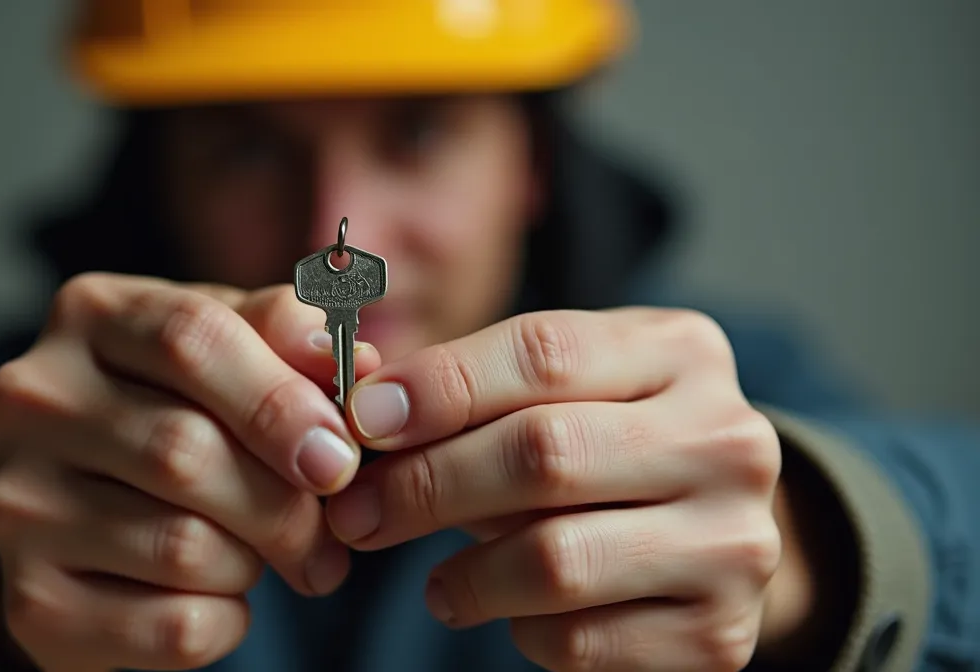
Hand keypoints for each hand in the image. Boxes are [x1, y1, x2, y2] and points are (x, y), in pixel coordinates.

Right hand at [0, 274, 377, 670]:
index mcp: (89, 317)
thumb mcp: (228, 351)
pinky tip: (221, 597)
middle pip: (185, 451)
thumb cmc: (176, 410)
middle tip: (331, 531)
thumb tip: (356, 362)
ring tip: (263, 555)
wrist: (83, 513)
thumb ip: (287, 341)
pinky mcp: (31, 599)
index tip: (341, 455)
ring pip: (183, 547)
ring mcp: (16, 503)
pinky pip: (170, 626)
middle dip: (285, 503)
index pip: (192, 338)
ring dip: (254, 561)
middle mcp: (32, 400)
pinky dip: (226, 621)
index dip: (281, 400)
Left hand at [326, 308, 784, 670]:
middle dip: (427, 485)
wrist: (714, 539)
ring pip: (556, 559)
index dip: (440, 387)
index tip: (364, 421)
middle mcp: (727, 440)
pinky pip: (579, 640)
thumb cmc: (604, 446)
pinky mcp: (719, 635)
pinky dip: (519, 630)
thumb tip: (364, 414)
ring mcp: (735, 543)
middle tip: (356, 513)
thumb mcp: (562, 391)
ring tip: (437, 584)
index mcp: (682, 353)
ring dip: (465, 576)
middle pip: (544, 453)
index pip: (544, 354)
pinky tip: (510, 614)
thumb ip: (474, 389)